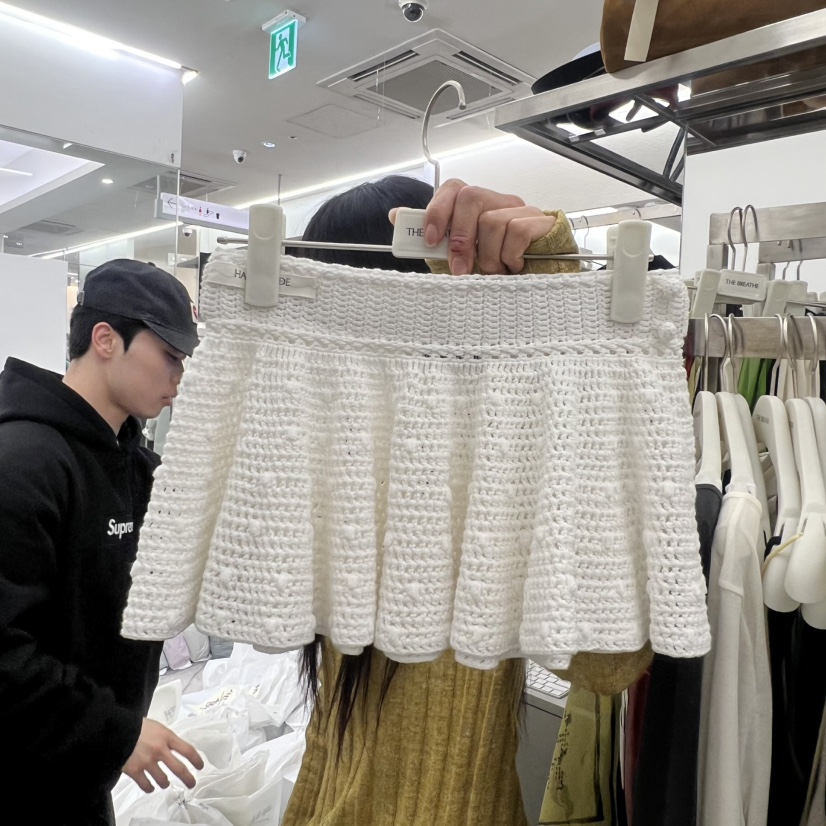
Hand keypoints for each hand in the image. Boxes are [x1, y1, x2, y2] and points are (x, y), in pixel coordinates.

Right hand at [122, 717, 204, 792]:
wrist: (117, 730)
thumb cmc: (138, 726)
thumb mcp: (158, 727)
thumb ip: (167, 739)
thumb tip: (175, 749)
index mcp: (167, 737)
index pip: (188, 750)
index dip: (196, 760)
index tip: (200, 766)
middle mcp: (160, 750)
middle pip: (179, 769)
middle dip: (188, 779)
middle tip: (191, 783)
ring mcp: (148, 762)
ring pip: (163, 780)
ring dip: (165, 783)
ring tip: (165, 783)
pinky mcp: (135, 771)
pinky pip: (146, 785)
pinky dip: (150, 788)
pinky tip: (151, 786)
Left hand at [420, 178, 557, 274]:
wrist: (539, 281)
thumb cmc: (496, 270)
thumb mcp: (457, 258)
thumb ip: (433, 238)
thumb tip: (397, 216)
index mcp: (477, 207)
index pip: (453, 188)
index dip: (438, 211)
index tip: (430, 240)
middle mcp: (498, 202)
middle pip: (471, 197)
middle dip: (460, 238)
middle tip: (461, 269)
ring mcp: (521, 209)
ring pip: (492, 221)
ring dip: (489, 256)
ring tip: (494, 272)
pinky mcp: (541, 222)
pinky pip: (517, 231)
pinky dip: (510, 255)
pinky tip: (514, 267)